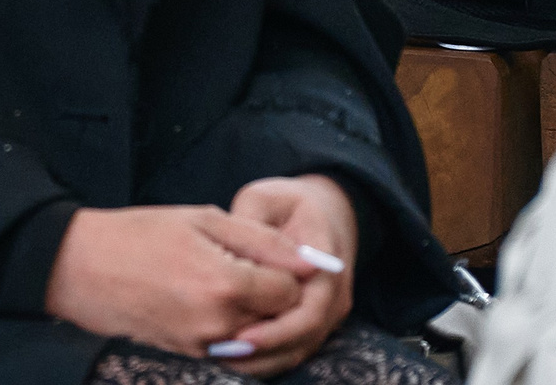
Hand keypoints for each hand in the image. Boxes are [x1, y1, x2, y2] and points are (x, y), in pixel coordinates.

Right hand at [43, 205, 330, 368]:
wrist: (78, 267)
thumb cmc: (137, 234)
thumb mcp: (201, 219)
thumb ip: (263, 240)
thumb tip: (313, 261)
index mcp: (226, 283)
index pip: (292, 290)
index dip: (284, 269)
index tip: (262, 253)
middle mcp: (221, 323)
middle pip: (279, 316)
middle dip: (272, 292)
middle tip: (245, 265)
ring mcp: (205, 344)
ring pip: (258, 334)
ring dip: (253, 311)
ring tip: (221, 280)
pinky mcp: (191, 354)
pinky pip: (233, 344)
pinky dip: (230, 324)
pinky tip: (203, 297)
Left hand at [211, 176, 357, 374]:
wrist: (324, 212)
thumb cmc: (287, 204)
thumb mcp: (265, 198)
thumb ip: (252, 220)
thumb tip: (240, 252)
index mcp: (325, 260)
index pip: (309, 304)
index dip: (278, 326)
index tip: (243, 334)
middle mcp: (333, 292)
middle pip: (305, 333)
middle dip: (266, 347)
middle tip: (223, 351)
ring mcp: (327, 310)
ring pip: (301, 346)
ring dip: (265, 357)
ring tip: (222, 355)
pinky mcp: (314, 321)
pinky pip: (295, 346)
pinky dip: (267, 356)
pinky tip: (233, 355)